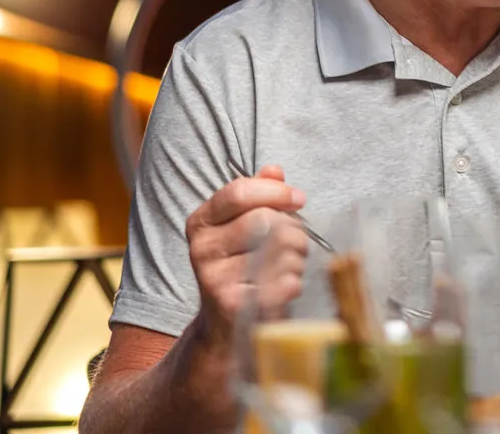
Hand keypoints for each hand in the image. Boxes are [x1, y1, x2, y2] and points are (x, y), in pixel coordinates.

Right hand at [184, 165, 308, 341]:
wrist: (226, 327)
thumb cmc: (242, 267)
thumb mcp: (242, 227)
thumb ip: (258, 196)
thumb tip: (274, 170)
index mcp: (201, 223)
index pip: (239, 192)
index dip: (276, 191)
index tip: (298, 198)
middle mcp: (201, 250)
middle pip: (266, 220)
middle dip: (293, 229)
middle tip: (297, 243)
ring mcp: (215, 279)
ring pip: (281, 250)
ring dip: (298, 258)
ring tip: (290, 266)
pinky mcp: (235, 307)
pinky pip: (285, 282)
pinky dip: (295, 282)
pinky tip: (285, 287)